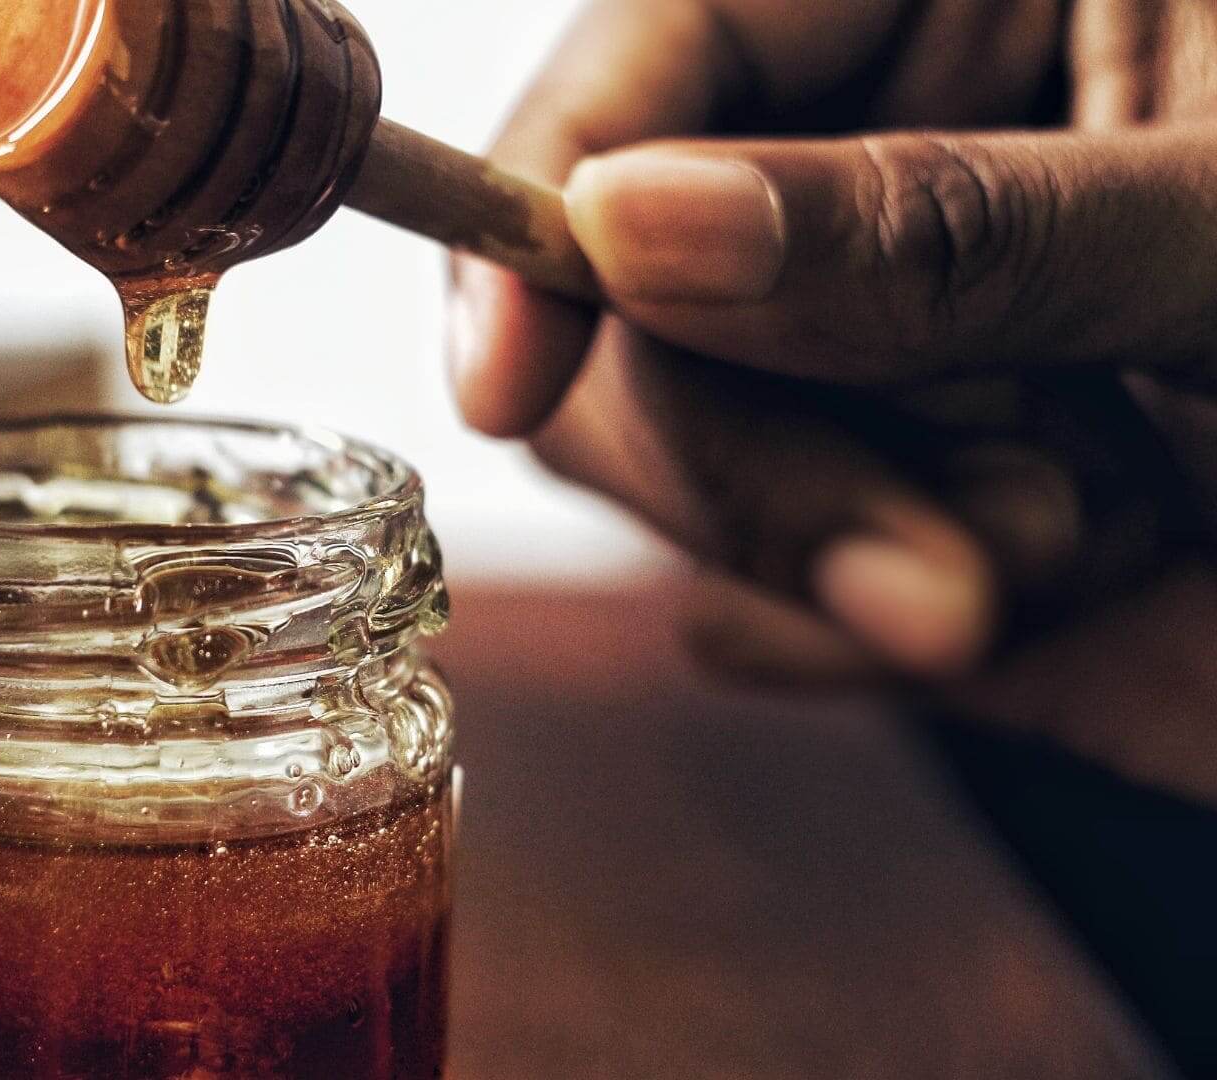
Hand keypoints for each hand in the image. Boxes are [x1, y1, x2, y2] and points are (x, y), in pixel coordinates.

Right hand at [450, 1, 1216, 801]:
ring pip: (674, 451)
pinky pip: (758, 566)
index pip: (649, 58)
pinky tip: (1010, 585)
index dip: (541, 208)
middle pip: (620, 292)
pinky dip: (863, 617)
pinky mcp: (880, 477)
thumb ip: (946, 229)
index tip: (509, 379)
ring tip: (1069, 554)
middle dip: (750, 463)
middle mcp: (870, 155)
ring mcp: (863, 333)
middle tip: (941, 589)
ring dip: (842, 548)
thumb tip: (631, 228)